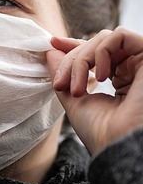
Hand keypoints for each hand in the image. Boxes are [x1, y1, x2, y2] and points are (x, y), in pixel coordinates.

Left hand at [46, 27, 142, 154]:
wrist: (121, 148)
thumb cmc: (103, 133)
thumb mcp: (75, 100)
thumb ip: (64, 74)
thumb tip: (50, 50)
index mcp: (120, 80)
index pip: (97, 52)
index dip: (74, 45)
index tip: (53, 44)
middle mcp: (133, 69)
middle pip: (95, 44)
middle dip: (71, 61)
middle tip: (60, 84)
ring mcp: (142, 63)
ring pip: (105, 39)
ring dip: (82, 59)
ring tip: (77, 88)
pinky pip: (121, 35)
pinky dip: (102, 51)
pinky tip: (102, 77)